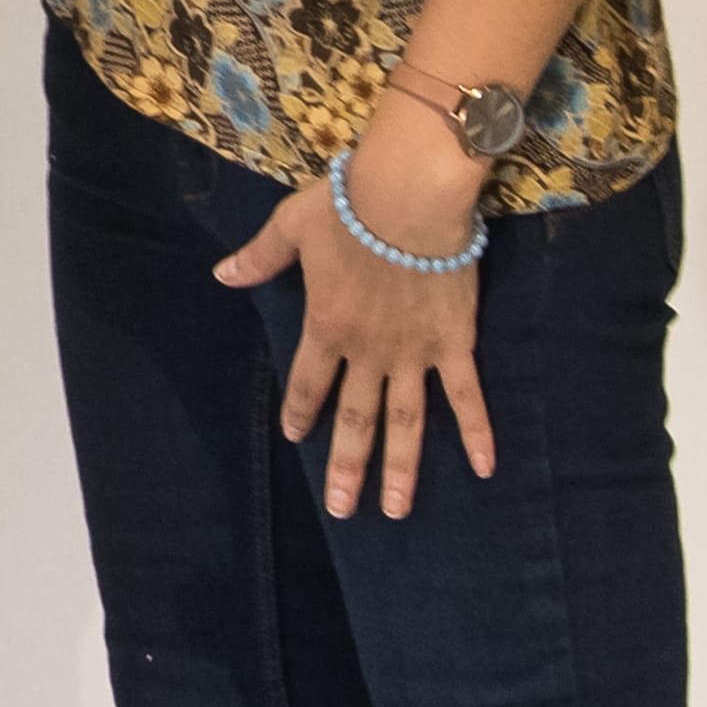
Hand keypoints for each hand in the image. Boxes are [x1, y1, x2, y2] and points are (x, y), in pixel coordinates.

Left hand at [212, 116, 502, 521]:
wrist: (409, 197)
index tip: (297, 438)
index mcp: (326, 326)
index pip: (308, 383)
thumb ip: (260, 257)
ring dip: (401, 468)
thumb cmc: (349, 206)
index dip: (301, 412)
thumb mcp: (291, 226)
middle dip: (347, 466)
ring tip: (396, 508)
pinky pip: (467, 396)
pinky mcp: (454, 344)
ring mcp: (414, 353)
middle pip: (355, 418)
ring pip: (405, 421)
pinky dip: (477, 432)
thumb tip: (222, 275)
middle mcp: (368, 351)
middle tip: (342, 508)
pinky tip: (484, 468)